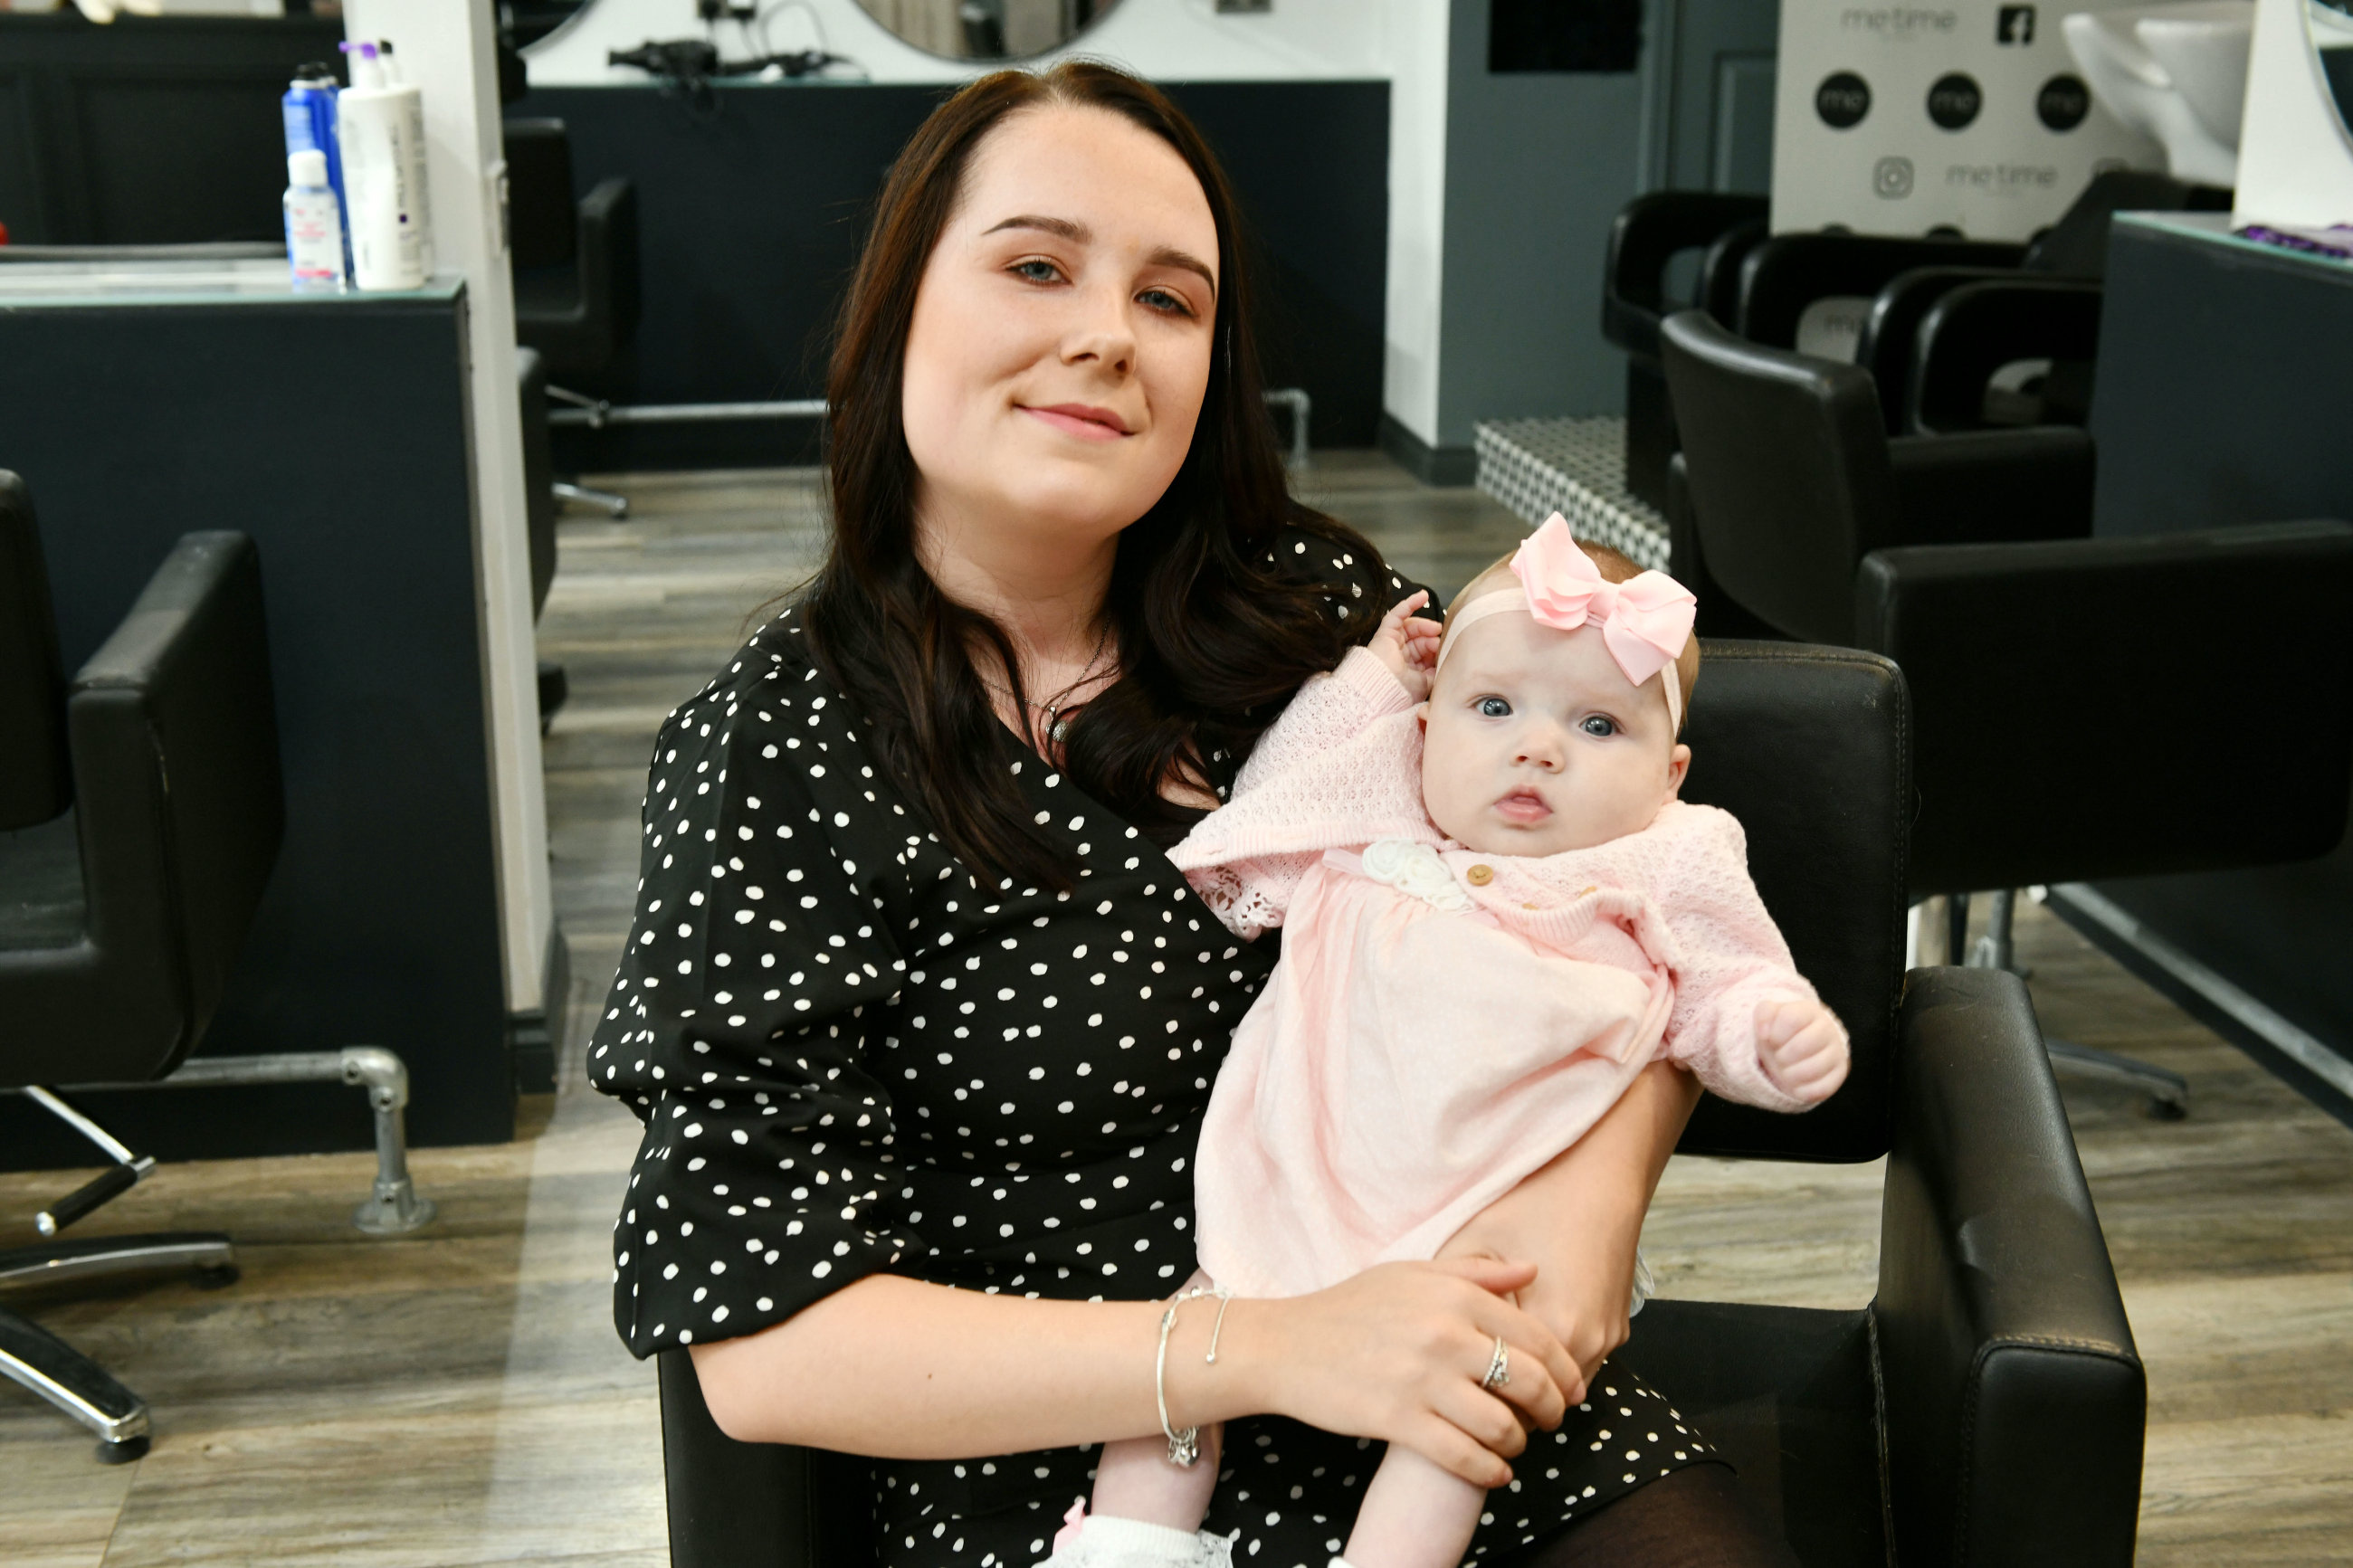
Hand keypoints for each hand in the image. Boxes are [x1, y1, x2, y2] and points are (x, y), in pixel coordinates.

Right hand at [1222, 1257, 1578, 1489]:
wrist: (1287, 1345)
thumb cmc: (1351, 1307)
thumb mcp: (1413, 1274)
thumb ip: (1477, 1273)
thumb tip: (1533, 1270)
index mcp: (1454, 1295)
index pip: (1536, 1337)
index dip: (1564, 1369)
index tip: (1572, 1388)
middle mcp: (1445, 1334)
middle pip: (1529, 1382)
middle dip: (1553, 1409)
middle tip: (1551, 1420)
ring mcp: (1422, 1379)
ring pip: (1502, 1425)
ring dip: (1519, 1443)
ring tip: (1515, 1444)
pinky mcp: (1399, 1420)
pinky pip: (1464, 1456)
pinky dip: (1489, 1471)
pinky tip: (1494, 1472)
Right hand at [1368, 591, 1442, 700]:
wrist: (1382, 691)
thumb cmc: (1400, 692)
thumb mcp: (1425, 684)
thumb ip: (1435, 672)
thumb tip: (1443, 662)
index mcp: (1407, 670)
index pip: (1423, 654)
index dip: (1434, 650)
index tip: (1443, 651)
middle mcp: (1398, 657)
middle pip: (1418, 640)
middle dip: (1431, 638)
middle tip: (1439, 639)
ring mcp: (1391, 644)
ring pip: (1409, 627)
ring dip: (1424, 625)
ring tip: (1436, 628)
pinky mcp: (1384, 634)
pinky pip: (1397, 614)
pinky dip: (1409, 604)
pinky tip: (1422, 596)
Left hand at [1439, 1212, 1618, 1406]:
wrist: (1599, 1175)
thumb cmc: (1534, 1203)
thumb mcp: (1476, 1242)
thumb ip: (1453, 1296)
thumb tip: (1424, 1339)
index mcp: (1554, 1327)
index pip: (1509, 1398)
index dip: (1474, 1401)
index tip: (1443, 1398)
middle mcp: (1589, 1343)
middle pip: (1539, 1404)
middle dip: (1501, 1402)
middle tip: (1460, 1393)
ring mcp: (1609, 1338)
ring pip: (1562, 1389)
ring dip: (1528, 1386)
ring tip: (1487, 1369)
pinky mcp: (1618, 1329)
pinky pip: (1580, 1365)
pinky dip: (1551, 1367)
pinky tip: (1520, 1344)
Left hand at [1756, 995, 1848, 1101]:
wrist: (1798, 1048)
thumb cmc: (1781, 1031)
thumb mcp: (1769, 1016)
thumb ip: (1763, 1014)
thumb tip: (1764, 1033)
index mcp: (1809, 1011)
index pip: (1791, 1019)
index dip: (1775, 1033)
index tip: (1772, 1039)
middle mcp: (1828, 1029)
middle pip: (1802, 1045)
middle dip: (1781, 1056)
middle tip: (1779, 1057)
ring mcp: (1837, 1052)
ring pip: (1812, 1069)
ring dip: (1789, 1075)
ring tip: (1785, 1070)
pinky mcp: (1838, 1074)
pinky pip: (1820, 1089)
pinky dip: (1801, 1090)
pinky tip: (1796, 1083)